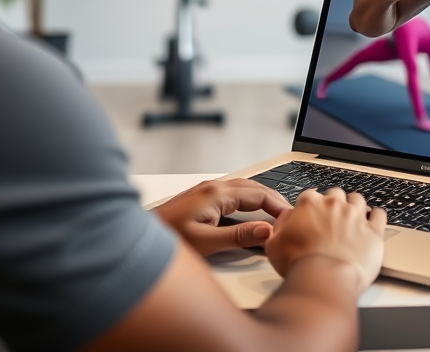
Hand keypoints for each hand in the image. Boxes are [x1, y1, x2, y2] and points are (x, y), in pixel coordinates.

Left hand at [155, 179, 289, 255]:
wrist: (138, 236)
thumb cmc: (168, 237)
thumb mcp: (205, 242)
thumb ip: (238, 237)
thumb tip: (267, 231)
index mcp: (217, 194)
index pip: (259, 195)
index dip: (278, 207)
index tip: (291, 219)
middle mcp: (214, 187)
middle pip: (254, 187)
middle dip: (275, 199)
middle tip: (291, 215)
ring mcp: (207, 190)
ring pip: (245, 187)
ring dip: (263, 197)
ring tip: (277, 211)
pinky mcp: (202, 196)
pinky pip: (235, 192)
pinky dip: (250, 198)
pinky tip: (252, 208)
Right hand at [264, 187, 386, 293]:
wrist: (324, 280)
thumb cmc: (299, 264)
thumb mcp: (274, 244)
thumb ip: (280, 225)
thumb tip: (286, 218)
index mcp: (309, 204)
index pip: (310, 195)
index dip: (311, 207)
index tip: (312, 215)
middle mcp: (334, 205)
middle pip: (335, 195)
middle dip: (333, 204)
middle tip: (331, 219)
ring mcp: (355, 216)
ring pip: (357, 200)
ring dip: (354, 206)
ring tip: (352, 217)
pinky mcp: (373, 230)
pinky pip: (379, 214)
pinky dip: (375, 215)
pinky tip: (372, 220)